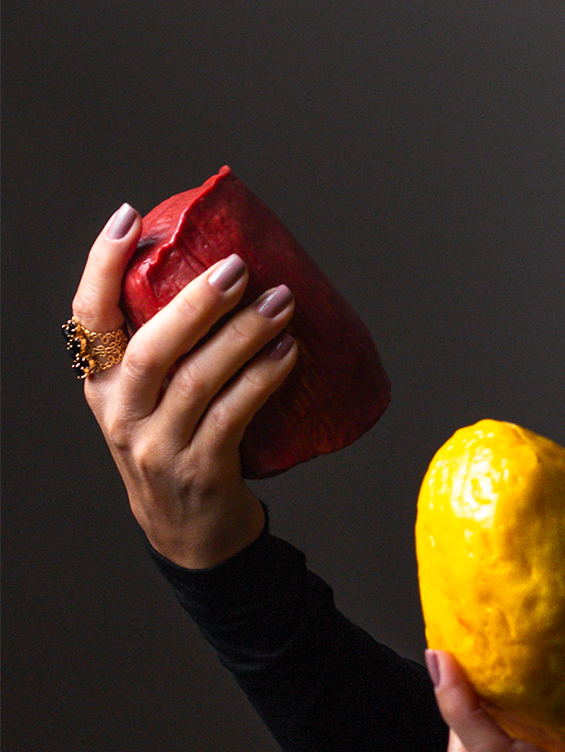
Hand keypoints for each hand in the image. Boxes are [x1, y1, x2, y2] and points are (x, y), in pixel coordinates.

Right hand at [73, 203, 299, 567]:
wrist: (191, 534)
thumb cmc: (181, 442)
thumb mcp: (156, 396)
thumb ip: (175, 344)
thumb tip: (231, 265)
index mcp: (103, 383)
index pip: (89, 316)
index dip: (103, 265)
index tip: (129, 218)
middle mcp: (120, 412)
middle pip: (150, 348)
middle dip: (196, 302)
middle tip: (238, 266)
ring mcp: (156, 446)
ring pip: (197, 380)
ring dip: (244, 335)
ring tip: (282, 302)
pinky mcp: (198, 471)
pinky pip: (234, 416)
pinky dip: (263, 378)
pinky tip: (289, 352)